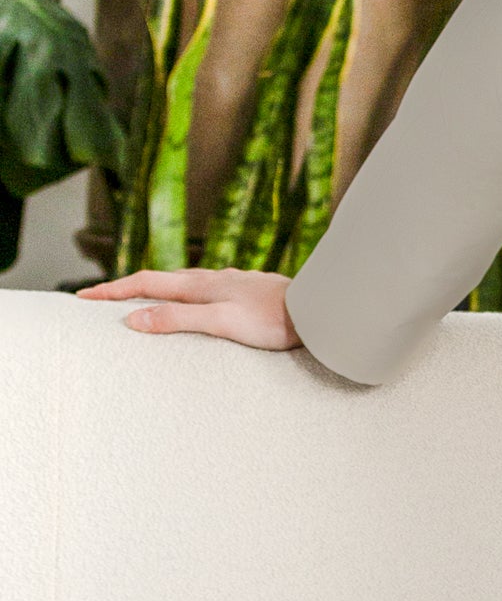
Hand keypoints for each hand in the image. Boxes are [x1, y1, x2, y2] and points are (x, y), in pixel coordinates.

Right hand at [82, 267, 297, 348]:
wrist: (319, 310)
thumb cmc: (272, 320)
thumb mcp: (220, 322)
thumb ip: (178, 319)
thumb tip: (133, 318)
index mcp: (201, 285)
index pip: (145, 283)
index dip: (113, 290)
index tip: (83, 296)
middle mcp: (214, 278)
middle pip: (162, 279)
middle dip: (129, 287)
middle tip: (104, 297)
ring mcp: (233, 283)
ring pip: (186, 283)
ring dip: (160, 289)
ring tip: (146, 299)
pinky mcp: (251, 292)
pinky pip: (208, 291)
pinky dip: (188, 296)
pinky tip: (202, 303)